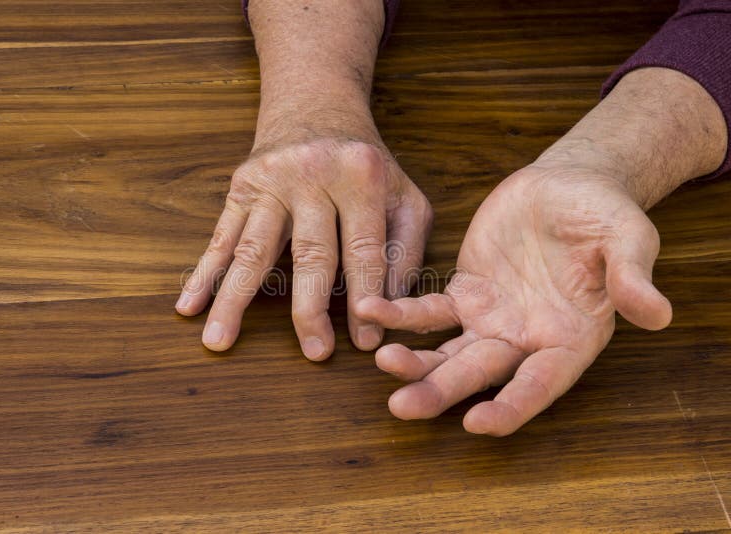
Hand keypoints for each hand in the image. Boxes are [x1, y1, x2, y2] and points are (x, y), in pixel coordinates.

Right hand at [176, 136, 432, 359]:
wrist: (315, 103)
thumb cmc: (366, 163)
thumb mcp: (404, 195)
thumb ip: (406, 249)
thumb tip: (390, 309)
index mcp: (360, 177)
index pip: (365, 250)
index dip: (365, 300)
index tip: (364, 342)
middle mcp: (313, 175)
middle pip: (311, 253)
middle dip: (310, 309)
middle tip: (314, 353)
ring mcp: (270, 180)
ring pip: (253, 249)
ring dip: (234, 300)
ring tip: (217, 342)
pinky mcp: (241, 185)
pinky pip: (220, 235)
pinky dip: (203, 273)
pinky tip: (189, 305)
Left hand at [358, 164, 671, 435]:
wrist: (566, 186)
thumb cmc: (603, 213)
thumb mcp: (628, 236)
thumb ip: (633, 274)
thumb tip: (658, 313)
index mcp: (570, 339)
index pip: (541, 383)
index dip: (513, 406)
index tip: (477, 424)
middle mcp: (526, 340)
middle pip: (481, 376)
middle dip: (441, 393)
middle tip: (402, 408)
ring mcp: (491, 320)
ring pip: (447, 352)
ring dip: (414, 362)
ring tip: (381, 360)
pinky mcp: (465, 293)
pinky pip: (429, 310)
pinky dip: (401, 314)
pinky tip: (371, 310)